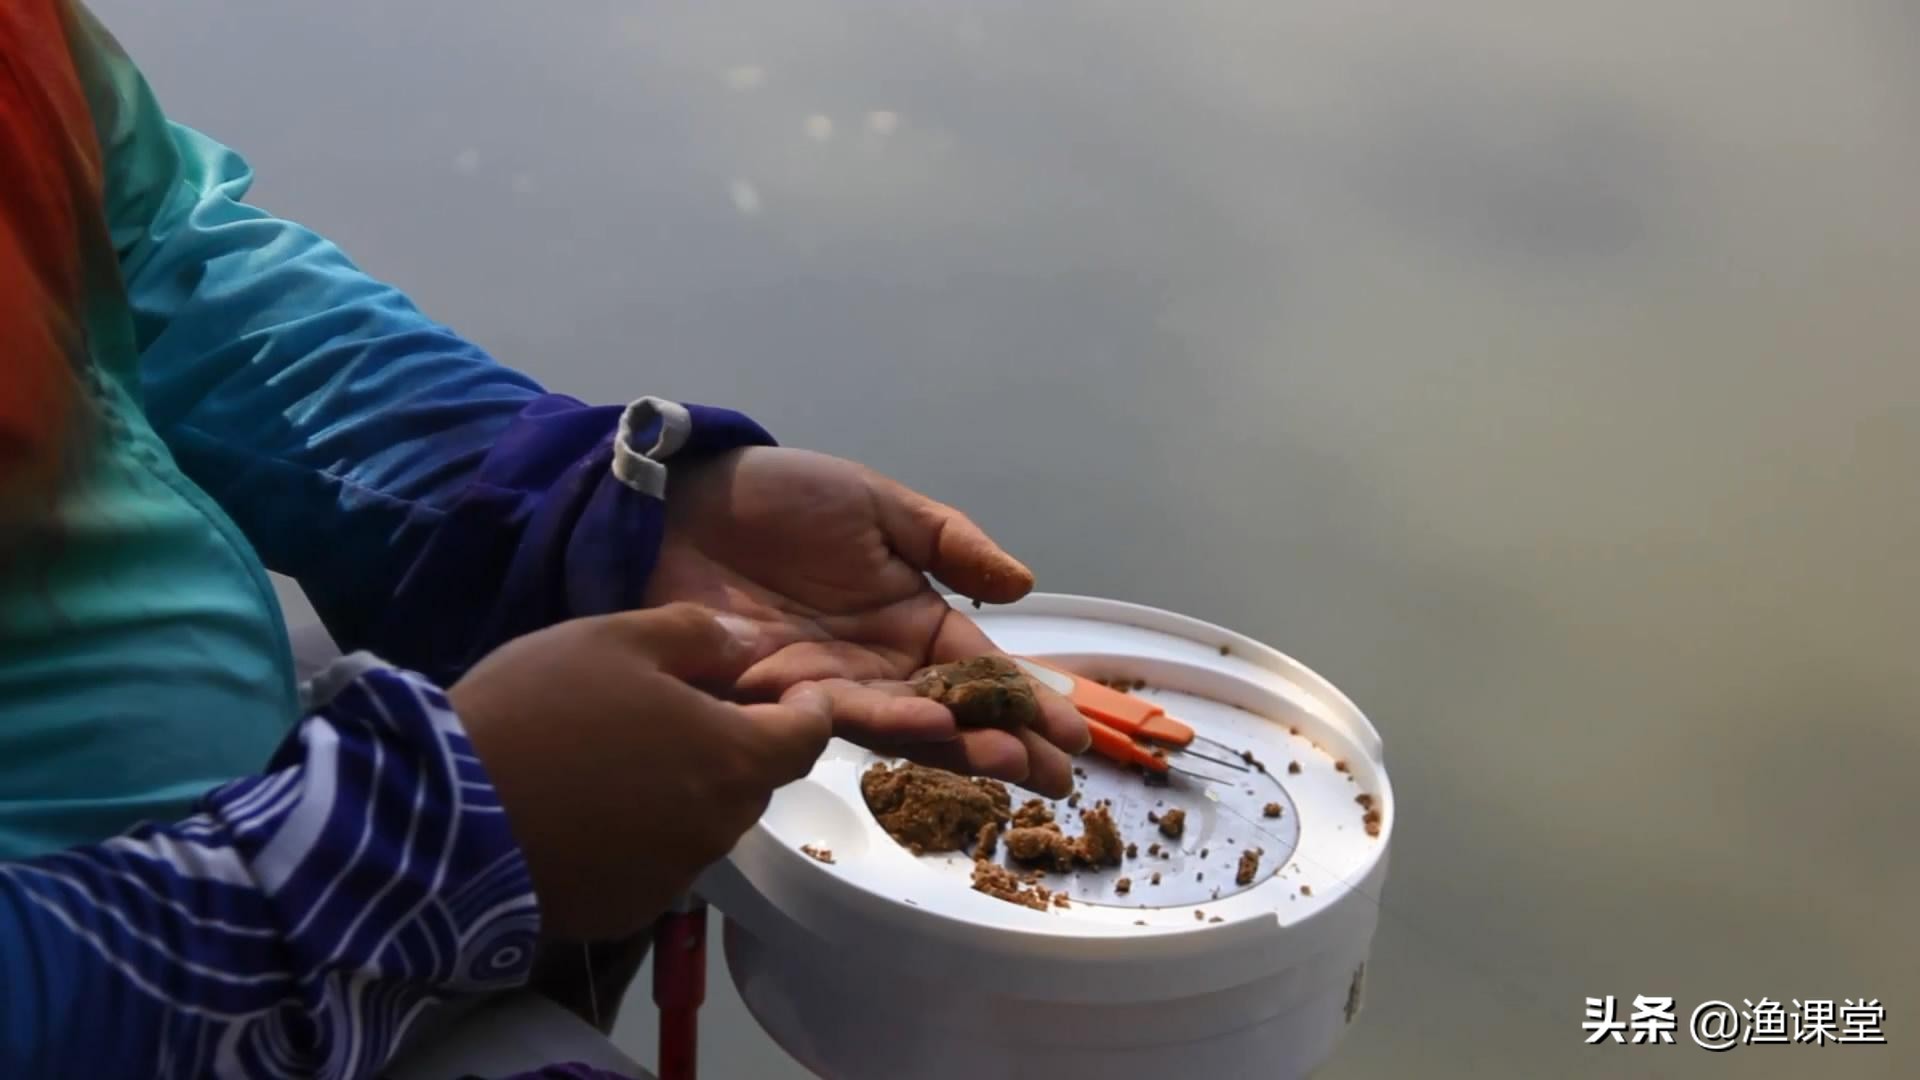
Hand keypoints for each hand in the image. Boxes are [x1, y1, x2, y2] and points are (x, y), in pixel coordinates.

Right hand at [453, 604, 831, 940]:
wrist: (441, 818)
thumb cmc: (538, 711)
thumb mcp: (614, 639)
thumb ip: (696, 636)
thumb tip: (748, 643)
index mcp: (732, 759)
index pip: (806, 739)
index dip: (807, 709)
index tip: (792, 691)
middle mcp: (717, 829)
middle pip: (751, 782)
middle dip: (734, 745)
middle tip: (683, 711)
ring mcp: (670, 879)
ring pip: (702, 823)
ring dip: (684, 791)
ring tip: (623, 758)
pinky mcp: (622, 913)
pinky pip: (653, 864)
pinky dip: (640, 835)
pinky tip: (588, 810)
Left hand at [645, 447, 1088, 795]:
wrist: (679, 505)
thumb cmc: (781, 500)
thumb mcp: (878, 505)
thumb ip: (948, 542)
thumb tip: (1021, 586)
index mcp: (912, 623)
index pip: (981, 675)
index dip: (1027, 704)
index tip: (1074, 734)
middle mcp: (877, 667)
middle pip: (950, 717)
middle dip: (1003, 747)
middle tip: (1053, 778)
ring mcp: (826, 686)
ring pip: (900, 726)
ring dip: (953, 745)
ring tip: (1003, 760)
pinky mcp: (771, 695)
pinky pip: (831, 712)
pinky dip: (879, 722)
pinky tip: (923, 729)